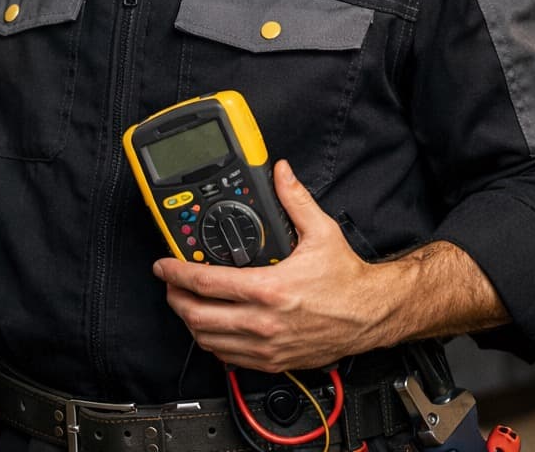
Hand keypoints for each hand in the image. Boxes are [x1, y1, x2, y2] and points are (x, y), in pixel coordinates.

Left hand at [153, 161, 400, 372]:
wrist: (371, 315)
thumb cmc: (347, 280)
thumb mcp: (321, 232)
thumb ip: (295, 199)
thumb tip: (281, 173)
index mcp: (269, 289)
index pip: (206, 283)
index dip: (176, 273)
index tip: (164, 265)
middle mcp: (263, 321)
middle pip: (197, 316)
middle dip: (175, 298)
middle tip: (170, 284)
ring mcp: (266, 346)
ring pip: (208, 341)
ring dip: (190, 322)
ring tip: (187, 303)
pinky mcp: (272, 362)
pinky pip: (228, 358)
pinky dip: (212, 342)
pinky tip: (213, 327)